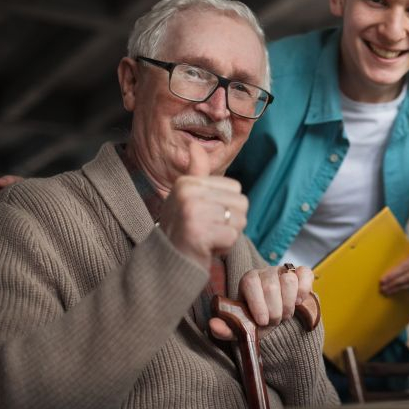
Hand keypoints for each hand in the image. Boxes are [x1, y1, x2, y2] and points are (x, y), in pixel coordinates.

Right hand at [157, 142, 247, 269]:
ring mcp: (192, 212)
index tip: (206, 216)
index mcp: (187, 182)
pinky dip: (224, 248)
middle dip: (230, 222)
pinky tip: (206, 248)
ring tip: (207, 238)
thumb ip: (198, 172)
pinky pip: (233, 238)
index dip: (227, 206)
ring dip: (227, 235)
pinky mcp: (198, 233)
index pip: (236, 188)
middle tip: (207, 230)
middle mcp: (188, 193)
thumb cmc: (183, 229)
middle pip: (242, 204)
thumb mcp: (188, 196)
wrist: (166, 263)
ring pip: (240, 221)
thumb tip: (196, 145)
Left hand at [210, 264, 314, 338]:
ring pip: (288, 280)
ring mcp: (284, 270)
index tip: (262, 322)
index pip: (251, 283)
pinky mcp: (301, 272)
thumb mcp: (243, 327)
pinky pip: (305, 274)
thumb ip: (227, 328)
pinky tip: (298, 301)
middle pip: (271, 286)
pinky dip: (303, 290)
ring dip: (289, 303)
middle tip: (275, 321)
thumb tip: (213, 324)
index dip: (257, 304)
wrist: (280, 315)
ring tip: (286, 314)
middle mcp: (266, 272)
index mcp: (248, 280)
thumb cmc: (258, 319)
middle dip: (275, 310)